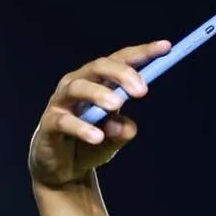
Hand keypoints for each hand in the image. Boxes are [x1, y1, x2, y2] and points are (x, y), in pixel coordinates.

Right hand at [28, 41, 169, 189]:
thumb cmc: (92, 144)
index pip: (120, 61)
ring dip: (98, 93)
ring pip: (77, 87)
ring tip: (116, 106)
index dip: (142, 53)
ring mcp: (62, 102)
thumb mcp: (115, 138)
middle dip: (121, 74)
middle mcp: (78, 84)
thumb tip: (126, 126)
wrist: (65, 168)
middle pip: (99, 67)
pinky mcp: (50, 123)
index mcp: (99, 82)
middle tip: (142, 91)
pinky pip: (64, 121)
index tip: (165, 48)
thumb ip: (123, 130)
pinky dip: (82, 127)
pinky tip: (97, 137)